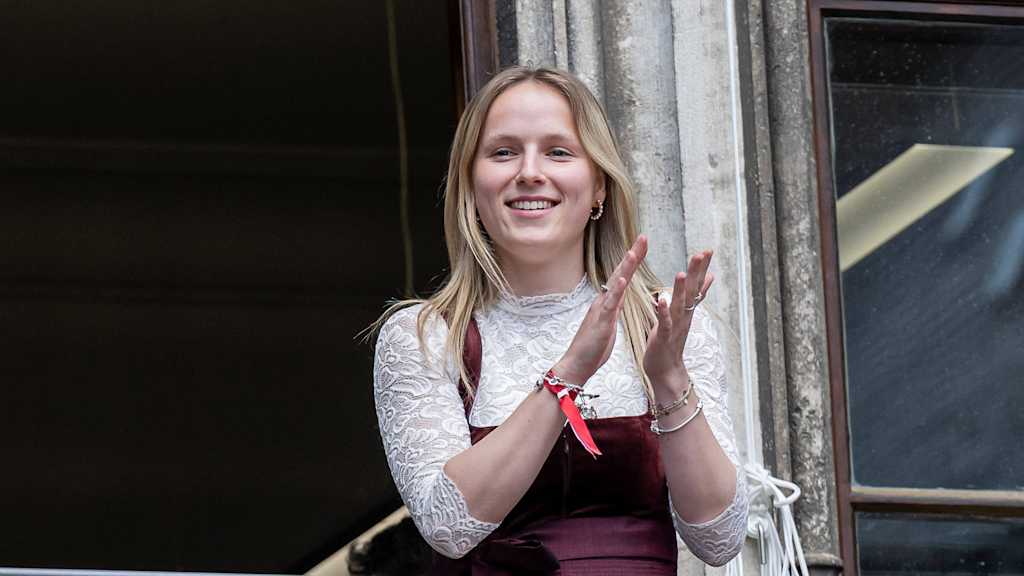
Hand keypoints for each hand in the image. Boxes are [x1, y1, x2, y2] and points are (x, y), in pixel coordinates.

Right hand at [552, 235, 647, 383]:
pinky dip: (617, 291)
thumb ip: (613, 310)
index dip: (633, 260)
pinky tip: (624, 279)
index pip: (623, 276)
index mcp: (608, 302)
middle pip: (621, 273)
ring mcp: (602, 310)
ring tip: (635, 251)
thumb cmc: (592, 348)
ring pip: (615, 284)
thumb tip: (618, 299)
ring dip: (625, 267)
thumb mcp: (608, 324)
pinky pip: (610, 304)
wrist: (577, 364)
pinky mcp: (601, 322)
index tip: (643, 244)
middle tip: (643, 236)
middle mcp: (604, 301)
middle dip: (633, 255)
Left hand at [643, 250, 714, 386]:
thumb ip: (695, 295)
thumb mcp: (684, 314)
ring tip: (682, 273)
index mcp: (686, 309)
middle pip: (692, 291)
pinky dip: (664, 311)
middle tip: (703, 253)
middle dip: (697, 272)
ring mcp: (675, 326)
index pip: (696, 285)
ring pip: (679, 305)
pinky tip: (662, 299)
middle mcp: (684, 315)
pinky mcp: (664, 337)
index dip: (702, 268)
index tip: (708, 250)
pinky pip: (665, 323)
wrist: (666, 369)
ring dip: (681, 289)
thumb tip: (709, 278)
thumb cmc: (672, 340)